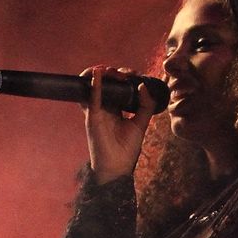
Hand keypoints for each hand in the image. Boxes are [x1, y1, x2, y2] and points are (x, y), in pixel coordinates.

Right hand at [83, 65, 157, 183]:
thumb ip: (145, 106)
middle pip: (106, 85)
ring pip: (93, 87)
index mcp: (116, 110)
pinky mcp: (92, 118)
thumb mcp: (141, 124)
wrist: (117, 167)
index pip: (118, 88)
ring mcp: (97, 112)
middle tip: (125, 73)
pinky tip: (97, 74)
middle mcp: (105, 108)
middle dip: (114, 73)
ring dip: (100, 74)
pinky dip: (94, 86)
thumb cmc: (127, 149)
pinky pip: (91, 98)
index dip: (124, 78)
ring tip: (109, 69)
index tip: (133, 74)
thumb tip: (143, 85)